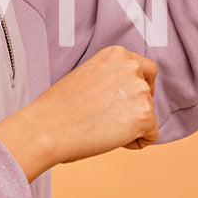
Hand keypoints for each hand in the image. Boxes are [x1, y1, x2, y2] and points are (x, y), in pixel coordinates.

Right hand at [0, 47, 159, 180]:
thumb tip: (125, 97)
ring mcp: (140, 90)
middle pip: (149, 95)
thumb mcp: (87, 77)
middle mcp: (132, 67)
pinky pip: (151, 135)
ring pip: (149, 116)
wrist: (46, 128)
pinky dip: (135, 143)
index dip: (139, 90)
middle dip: (132, 111)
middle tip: (103, 120)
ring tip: (100, 128)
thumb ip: (110, 80)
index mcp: (116, 54)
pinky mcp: (145, 115)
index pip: (146, 71)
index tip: (124, 103)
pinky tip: (110, 140)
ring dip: (130, 127)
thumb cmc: (58, 109)